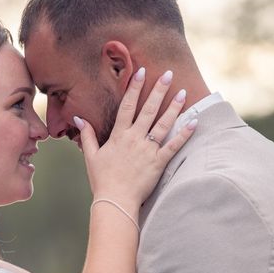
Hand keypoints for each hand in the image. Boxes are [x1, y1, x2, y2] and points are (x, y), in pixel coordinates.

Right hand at [74, 68, 196, 215]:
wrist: (115, 201)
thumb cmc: (102, 179)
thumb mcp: (91, 155)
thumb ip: (88, 135)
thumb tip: (79, 118)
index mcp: (119, 135)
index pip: (127, 105)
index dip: (134, 87)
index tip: (141, 72)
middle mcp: (134, 139)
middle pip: (148, 109)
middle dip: (159, 90)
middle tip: (168, 73)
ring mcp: (148, 150)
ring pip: (163, 124)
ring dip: (174, 107)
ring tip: (183, 92)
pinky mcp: (159, 163)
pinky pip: (174, 146)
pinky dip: (184, 134)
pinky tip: (194, 122)